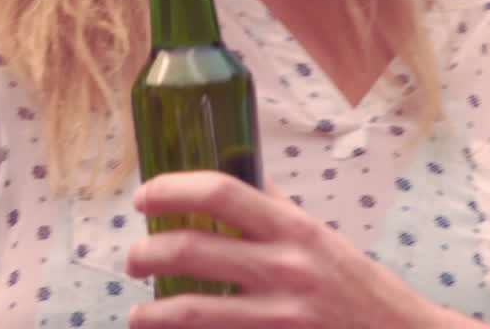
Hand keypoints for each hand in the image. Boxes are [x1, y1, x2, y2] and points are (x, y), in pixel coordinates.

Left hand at [125, 172, 480, 328]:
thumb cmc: (358, 288)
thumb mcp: (320, 238)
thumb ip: (276, 210)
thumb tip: (233, 174)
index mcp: (294, 229)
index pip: (220, 191)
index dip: (171, 190)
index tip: (144, 198)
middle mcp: (286, 269)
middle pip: (192, 251)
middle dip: (147, 254)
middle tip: (132, 259)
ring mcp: (281, 316)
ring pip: (193, 312)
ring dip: (152, 314)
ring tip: (138, 314)